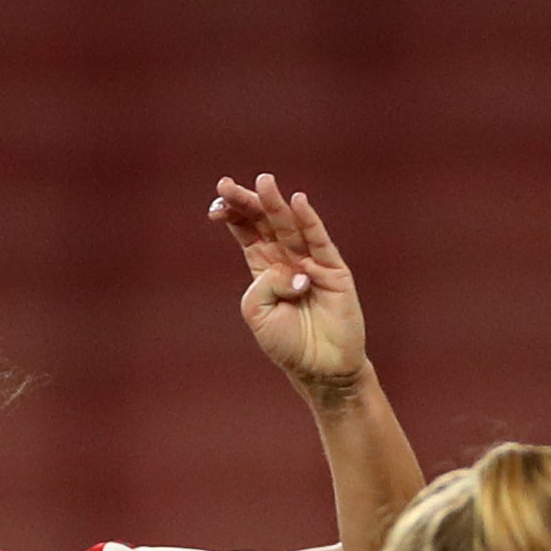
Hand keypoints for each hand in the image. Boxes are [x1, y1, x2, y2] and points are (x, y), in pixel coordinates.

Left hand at [214, 173, 367, 400]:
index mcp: (264, 267)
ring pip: (290, 226)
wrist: (320, 368)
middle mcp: (287, 258)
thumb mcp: (257, 312)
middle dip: (247, 202)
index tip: (216, 204)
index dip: (233, 215)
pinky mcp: (334, 270)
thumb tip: (292, 268)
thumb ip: (263, 284)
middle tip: (227, 185)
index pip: (247, 231)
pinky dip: (309, 221)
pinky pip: (320, 241)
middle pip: (265, 222)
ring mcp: (311, 261)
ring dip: (275, 204)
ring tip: (263, 182)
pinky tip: (298, 202)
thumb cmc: (287, 343)